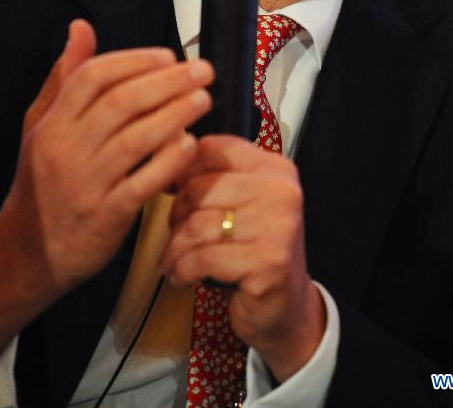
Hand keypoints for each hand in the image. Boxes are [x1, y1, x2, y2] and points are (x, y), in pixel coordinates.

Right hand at [0, 19, 213, 353]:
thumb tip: (80, 28)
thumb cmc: (43, 180)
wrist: (28, 249)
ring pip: (135, 140)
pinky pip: (143, 183)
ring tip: (204, 99)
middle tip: (202, 70)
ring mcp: (86, 183)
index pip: (92, 77)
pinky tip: (190, 144)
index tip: (168, 55)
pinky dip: (169, 162)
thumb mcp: (42, 123)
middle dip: (167, 82)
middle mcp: (66, 149)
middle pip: (120, 103)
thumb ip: (65, 75)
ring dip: (174, 115)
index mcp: (53, 122)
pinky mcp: (106, 216)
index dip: (133, 61)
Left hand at [160, 135, 325, 381]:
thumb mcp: (243, 203)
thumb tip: (166, 145)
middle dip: (176, 216)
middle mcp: (281, 191)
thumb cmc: (256, 251)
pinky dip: (183, 270)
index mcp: (274, 168)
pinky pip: (204, 258)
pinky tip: (182, 276)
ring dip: (175, 248)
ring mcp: (278, 227)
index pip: (215, 148)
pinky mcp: (268, 262)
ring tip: (173, 260)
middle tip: (174, 234)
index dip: (182, 168)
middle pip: (201, 189)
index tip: (171, 188)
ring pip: (198, 225)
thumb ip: (215, 175)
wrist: (286, 307)